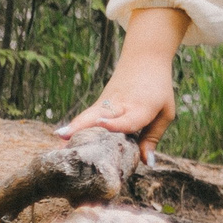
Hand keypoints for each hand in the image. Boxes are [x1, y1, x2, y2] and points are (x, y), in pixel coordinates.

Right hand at [58, 6, 189, 164]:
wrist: (145, 59)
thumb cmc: (158, 90)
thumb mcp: (165, 113)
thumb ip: (153, 137)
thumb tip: (146, 163)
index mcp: (141, 108)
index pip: (128, 119)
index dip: (116, 124)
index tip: (102, 125)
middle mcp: (119, 105)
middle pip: (99, 116)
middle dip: (82, 129)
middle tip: (65, 142)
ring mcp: (105, 104)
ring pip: (86, 117)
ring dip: (72, 132)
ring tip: (58, 150)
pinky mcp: (97, 105)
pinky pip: (84, 119)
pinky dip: (73, 130)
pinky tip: (61, 145)